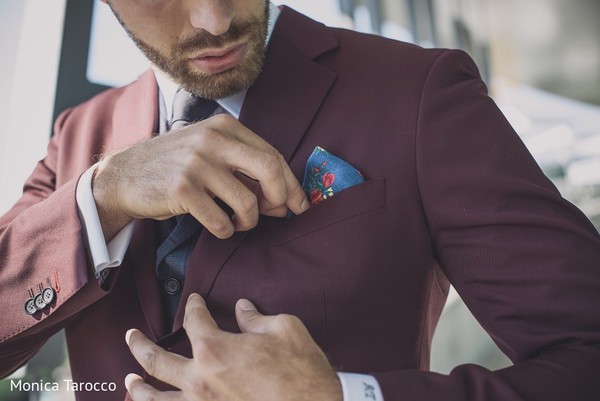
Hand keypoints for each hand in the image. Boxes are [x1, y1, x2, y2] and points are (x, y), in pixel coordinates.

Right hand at [92, 114, 308, 240]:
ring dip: (249, 222)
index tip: (300, 205)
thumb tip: (284, 199)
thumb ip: (245, 167)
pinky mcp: (182, 190)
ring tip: (238, 222)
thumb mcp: (210, 152)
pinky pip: (222, 222)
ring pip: (247, 203)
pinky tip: (220, 227)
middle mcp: (213, 141)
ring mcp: (197, 164)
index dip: (292, 184)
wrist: (126, 175)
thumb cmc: (175, 166)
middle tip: (275, 214)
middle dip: (280, 199)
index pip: (273, 155)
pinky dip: (227, 231)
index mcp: (225, 127)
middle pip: (269, 171)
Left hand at [125, 294, 341, 400]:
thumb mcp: (284, 329)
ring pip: (156, 399)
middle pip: (157, 360)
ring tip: (129, 381)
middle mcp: (200, 380)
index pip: (194, 321)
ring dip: (139, 389)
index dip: (193, 306)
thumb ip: (255, 318)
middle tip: (131, 336)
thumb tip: (242, 309)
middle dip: (140, 345)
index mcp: (216, 349)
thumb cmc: (303, 371)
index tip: (195, 300)